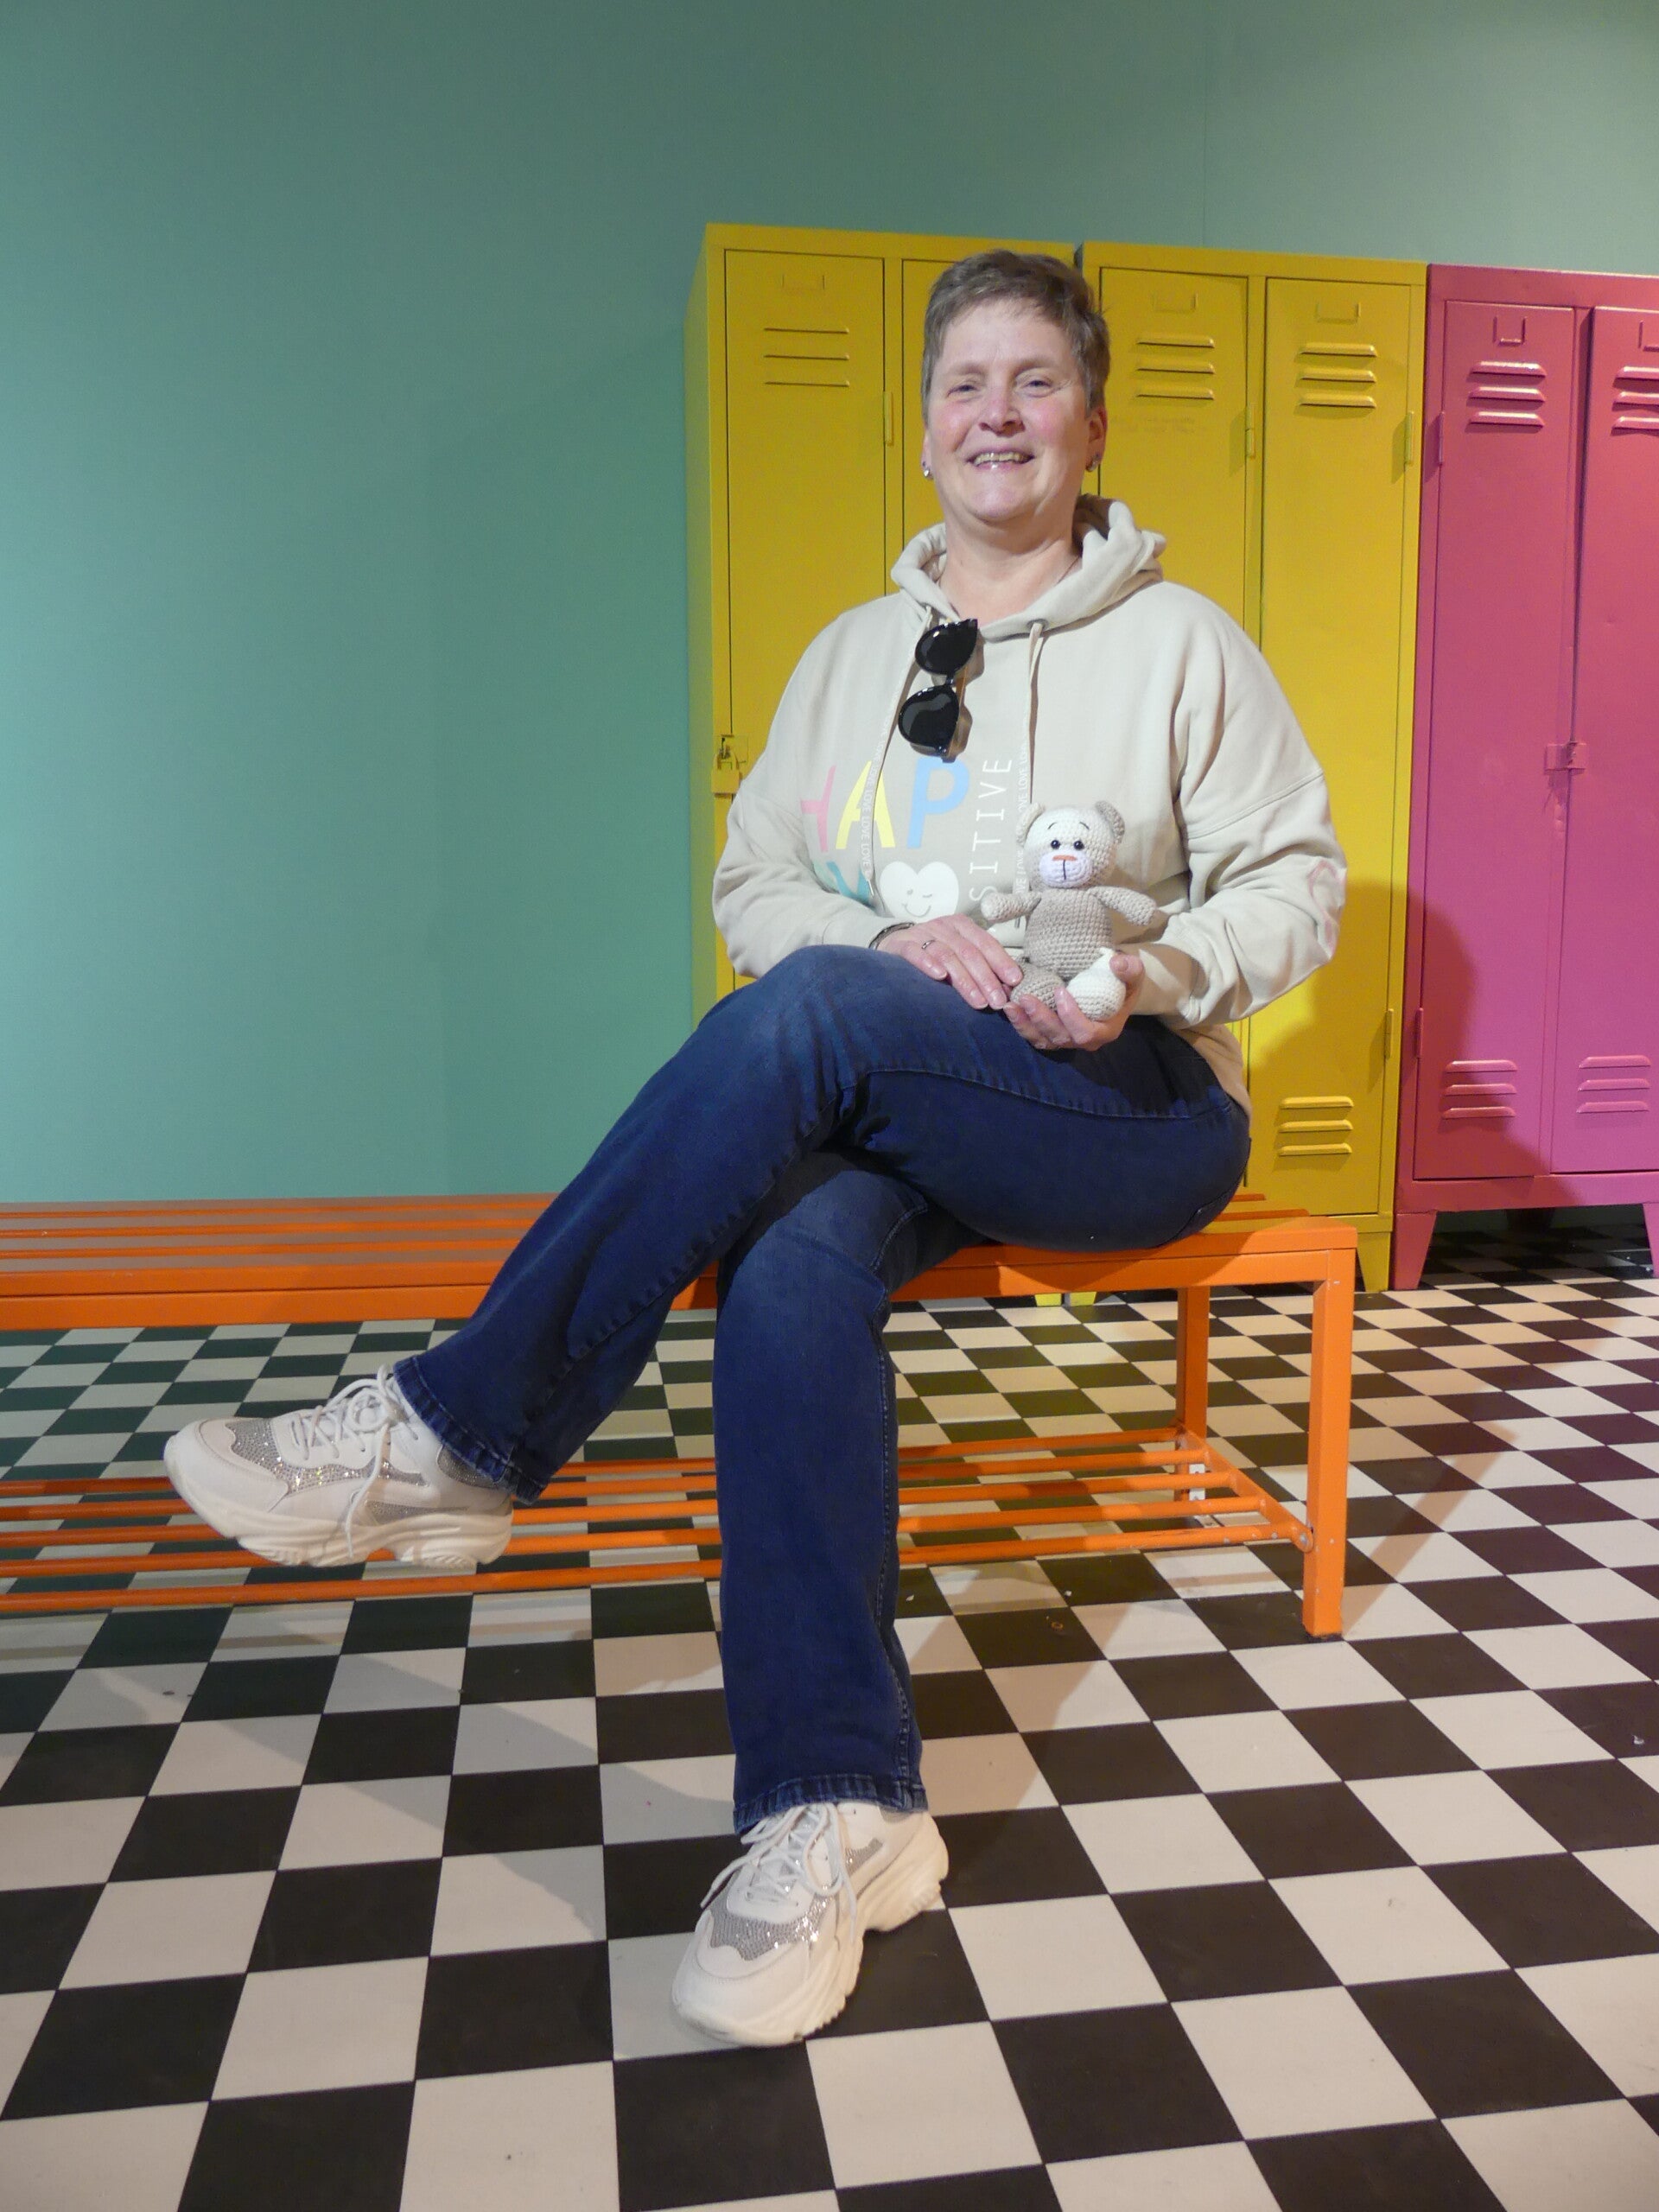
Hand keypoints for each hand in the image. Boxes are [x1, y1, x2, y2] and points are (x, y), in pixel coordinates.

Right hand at [877, 914, 1023, 1009]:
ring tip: (977, 1000)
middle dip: (986, 978)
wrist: (894, 945)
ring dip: (964, 980)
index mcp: (961, 926)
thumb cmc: (932, 953)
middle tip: (997, 1001)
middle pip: (969, 952)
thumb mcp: (958, 954)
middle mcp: (943, 927)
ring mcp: (922, 933)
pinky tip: (940, 977)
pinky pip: (915, 952)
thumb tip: (1005, 989)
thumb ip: (979, 966)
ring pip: (947, 955)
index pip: (985, 943)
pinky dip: (928, 963)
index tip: (1014, 981)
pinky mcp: (902, 943)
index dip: (1001, 962)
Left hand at [1005, 952, 1143, 1050]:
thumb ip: (1129, 969)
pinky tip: (1008, 1006)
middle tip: (1026, 998)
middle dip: (1041, 1019)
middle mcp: (1085, 1041)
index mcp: (1106, 1031)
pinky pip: (1033, 1035)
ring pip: (1042, 1041)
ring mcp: (1066, 1040)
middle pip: (1060, 1038)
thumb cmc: (1122, 982)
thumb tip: (1116, 962)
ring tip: (1009, 1004)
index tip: (1060, 991)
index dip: (1071, 1016)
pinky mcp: (1051, 1035)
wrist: (1112, 989)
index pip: (1086, 1033)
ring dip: (1024, 1024)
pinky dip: (1019, 1023)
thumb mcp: (1133, 972)